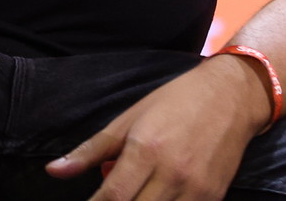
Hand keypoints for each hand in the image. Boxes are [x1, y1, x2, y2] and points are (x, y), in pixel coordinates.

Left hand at [45, 54, 272, 200]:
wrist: (232, 95)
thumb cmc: (176, 101)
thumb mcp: (129, 118)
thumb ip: (91, 150)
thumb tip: (53, 171)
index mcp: (145, 149)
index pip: (112, 197)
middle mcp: (172, 172)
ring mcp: (195, 189)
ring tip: (130, 197)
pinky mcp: (213, 198)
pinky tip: (155, 199)